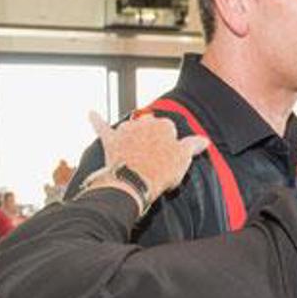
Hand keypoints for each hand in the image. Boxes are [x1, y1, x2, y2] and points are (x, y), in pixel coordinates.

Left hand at [89, 112, 208, 203]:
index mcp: (164, 125)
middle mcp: (144, 123)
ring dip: (132, 134)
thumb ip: (192, 146)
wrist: (133, 184)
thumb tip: (204, 140)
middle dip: (152, 137)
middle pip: (150, 126)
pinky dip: (97, 120)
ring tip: (136, 151)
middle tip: (156, 157)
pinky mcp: (111, 141)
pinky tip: (92, 114)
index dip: (171, 144)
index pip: (171, 129)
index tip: (170, 157)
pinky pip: (102, 127)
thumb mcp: (183, 160)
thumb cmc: (160, 172)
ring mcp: (126, 131)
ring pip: (131, 127)